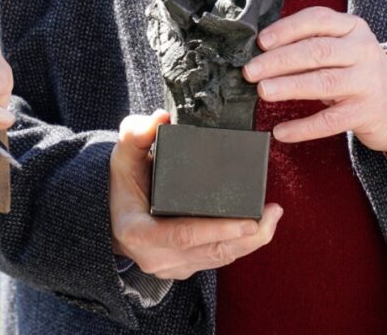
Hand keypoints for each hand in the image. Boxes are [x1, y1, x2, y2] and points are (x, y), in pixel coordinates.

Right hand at [109, 110, 282, 279]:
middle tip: (273, 213)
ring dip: (250, 241)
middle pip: (210, 251)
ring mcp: (170, 267)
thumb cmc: (122, 182)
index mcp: (138, 233)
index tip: (249, 220)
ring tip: (273, 216)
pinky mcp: (184, 267)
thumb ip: (135, 134)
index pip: (184, 235)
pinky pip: (216, 259)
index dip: (218, 229)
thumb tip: (160, 118)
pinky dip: (239, 244)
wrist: (113, 213)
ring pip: (218, 258)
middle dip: (247, 236)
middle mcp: (155, 257)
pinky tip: (258, 228)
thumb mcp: (122, 155)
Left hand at [242, 7, 386, 151]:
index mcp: (353, 28)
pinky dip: (303, 127)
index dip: (287, 29)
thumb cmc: (356, 71)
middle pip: (317, 51)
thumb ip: (310, 44)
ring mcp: (366, 82)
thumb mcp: (342, 48)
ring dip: (289, 86)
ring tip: (263, 91)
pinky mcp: (365, 113)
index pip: (318, 19)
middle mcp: (363, 51)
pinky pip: (329, 121)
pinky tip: (281, 131)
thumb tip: (262, 55)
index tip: (261, 41)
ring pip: (324, 82)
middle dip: (280, 60)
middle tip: (251, 71)